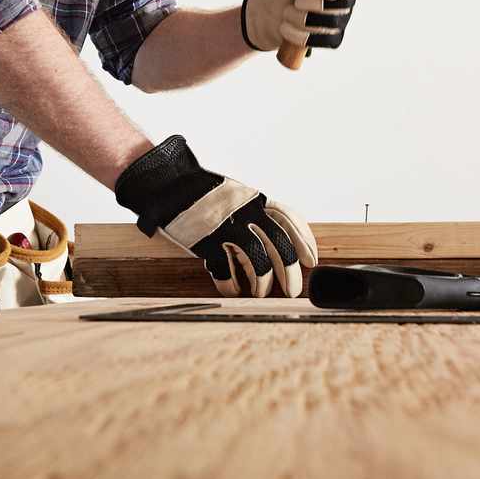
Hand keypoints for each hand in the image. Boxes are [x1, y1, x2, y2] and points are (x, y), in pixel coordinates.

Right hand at [115, 135, 318, 297]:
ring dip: (262, 283)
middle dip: (290, 272)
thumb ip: (254, 212)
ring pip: (257, 262)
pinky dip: (231, 284)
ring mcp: (226, 227)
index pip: (290, 219)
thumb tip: (276, 236)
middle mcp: (245, 212)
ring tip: (260, 294)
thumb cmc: (200, 194)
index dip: (305, 241)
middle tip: (293, 290)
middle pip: (280, 245)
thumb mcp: (235, 196)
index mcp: (254, 200)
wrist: (167, 184)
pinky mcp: (206, 242)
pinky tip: (233, 290)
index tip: (312, 260)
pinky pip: (225, 271)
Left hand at [241, 0, 360, 54]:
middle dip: (316, 3)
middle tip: (297, 0)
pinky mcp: (331, 39)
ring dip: (301, 19)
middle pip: (342, 4)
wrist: (270, 12)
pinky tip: (286, 27)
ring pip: (330, 24)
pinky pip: (322, 41)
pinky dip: (299, 35)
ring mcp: (340, 20)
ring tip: (287, 12)